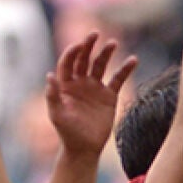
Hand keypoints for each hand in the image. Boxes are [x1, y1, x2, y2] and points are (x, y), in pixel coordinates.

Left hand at [47, 33, 137, 157]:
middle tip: (94, 34)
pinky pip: (118, 79)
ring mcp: (95, 88)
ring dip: (106, 53)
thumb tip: (49, 75)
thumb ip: (53, 95)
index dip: (72, 52)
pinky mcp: (109, 96)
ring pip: (101, 65)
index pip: (67, 63)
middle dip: (88, 46)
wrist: (84, 148)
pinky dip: (125, 69)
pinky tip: (133, 60)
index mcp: (65, 85)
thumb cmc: (67, 132)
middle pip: (84, 59)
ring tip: (113, 43)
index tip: (79, 45)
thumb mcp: (57, 115)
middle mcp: (80, 82)